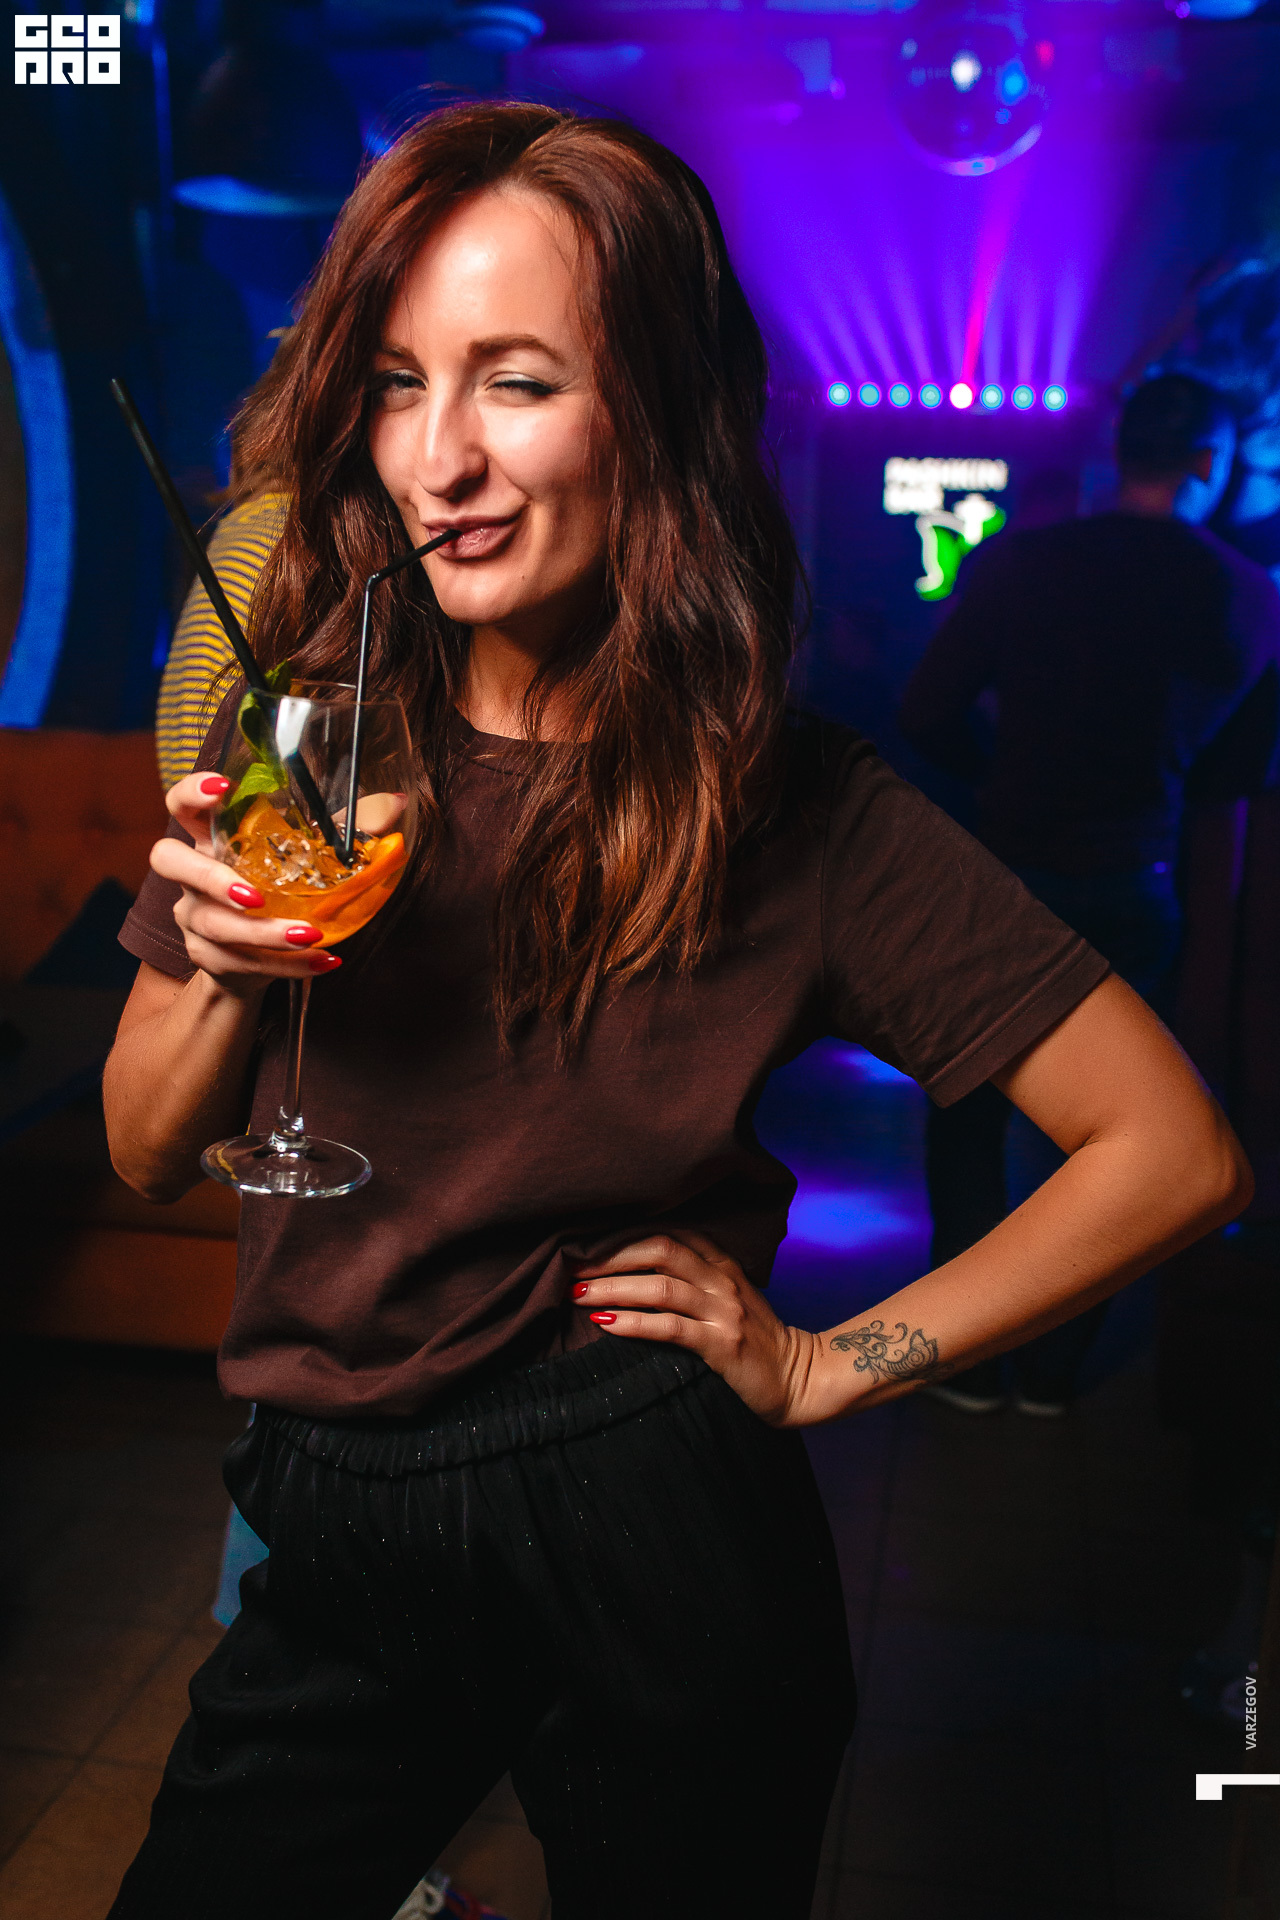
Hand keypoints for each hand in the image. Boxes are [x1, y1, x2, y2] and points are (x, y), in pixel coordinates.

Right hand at [153, 773, 341, 991]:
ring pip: (215, 925)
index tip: (222, 788)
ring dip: (264, 933)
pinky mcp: (207, 957)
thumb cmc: (281, 891)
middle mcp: (192, 876)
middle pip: (167, 860)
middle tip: (253, 895)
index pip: (181, 804)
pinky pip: (241, 963)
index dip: (192, 792)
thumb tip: (396, 804)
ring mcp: (194, 917)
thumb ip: (346, 829)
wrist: (252, 960)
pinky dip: (285, 965)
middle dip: (209, 877)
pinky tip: (322, 961)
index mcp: (213, 838)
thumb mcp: (310, 856)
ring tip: (310, 934)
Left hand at [570, 1230, 821, 1427]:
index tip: (588, 1245)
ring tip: (579, 1295)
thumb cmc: (756, 1342)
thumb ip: (696, 1282)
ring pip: (661, 1288)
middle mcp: (723, 1281)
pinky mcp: (722, 1345)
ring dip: (614, 1289)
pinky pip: (671, 1328)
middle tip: (573, 1269)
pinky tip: (607, 1325)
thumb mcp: (729, 1301)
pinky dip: (634, 1323)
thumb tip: (635, 1277)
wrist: (799, 1380)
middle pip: (660, 1251)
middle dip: (611, 1258)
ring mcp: (724, 1311)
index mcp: (722, 1265)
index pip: (669, 1234)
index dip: (625, 1237)